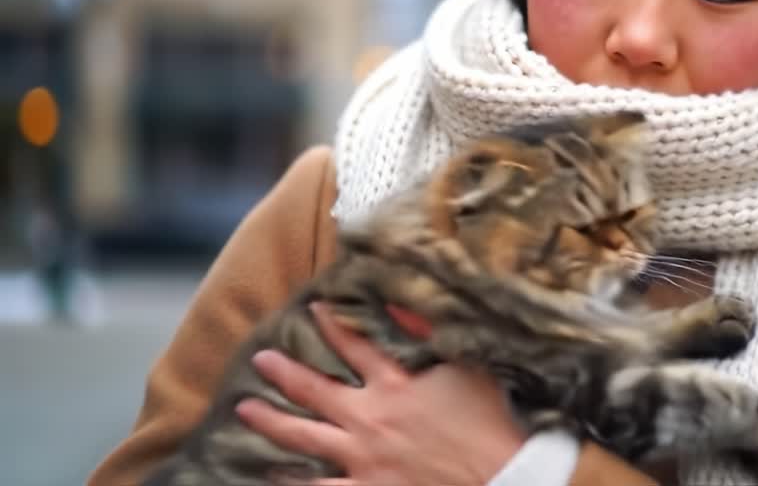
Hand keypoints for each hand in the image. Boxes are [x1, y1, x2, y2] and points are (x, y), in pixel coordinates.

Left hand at [235, 303, 527, 485]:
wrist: (499, 478)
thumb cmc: (488, 423)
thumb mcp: (467, 368)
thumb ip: (429, 335)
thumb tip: (400, 303)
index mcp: (395, 385)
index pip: (355, 346)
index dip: (331, 325)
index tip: (311, 308)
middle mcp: (370, 418)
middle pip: (315, 390)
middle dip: (284, 372)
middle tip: (261, 358)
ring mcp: (362, 458)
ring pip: (303, 437)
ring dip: (271, 422)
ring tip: (245, 409)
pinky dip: (292, 482)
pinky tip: (272, 475)